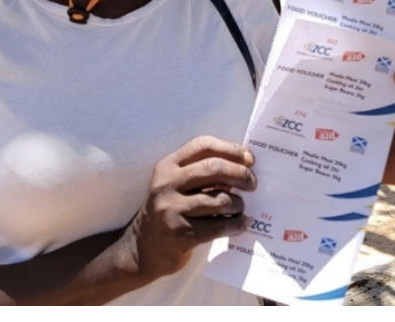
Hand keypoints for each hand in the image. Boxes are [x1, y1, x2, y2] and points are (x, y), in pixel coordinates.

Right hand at [121, 136, 256, 280]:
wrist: (142, 248)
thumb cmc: (170, 210)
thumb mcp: (175, 184)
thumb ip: (201, 172)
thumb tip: (242, 167)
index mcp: (168, 165)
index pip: (203, 145)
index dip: (231, 149)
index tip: (249, 159)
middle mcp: (167, 184)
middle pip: (214, 168)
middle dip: (241, 174)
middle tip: (252, 184)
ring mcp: (172, 209)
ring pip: (220, 200)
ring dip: (238, 204)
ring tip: (240, 208)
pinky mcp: (180, 233)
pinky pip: (218, 226)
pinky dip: (236, 224)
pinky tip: (241, 223)